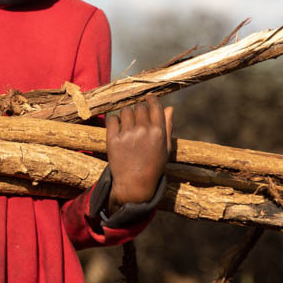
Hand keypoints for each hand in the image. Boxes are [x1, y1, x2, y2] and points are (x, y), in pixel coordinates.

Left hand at [105, 96, 173, 212]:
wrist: (134, 184)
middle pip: (139, 107)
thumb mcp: (165, 148)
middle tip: (137, 118)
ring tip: (128, 124)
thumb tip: (169, 107)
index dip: (151, 99)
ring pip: (126, 110)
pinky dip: (114, 120)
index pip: (155, 105)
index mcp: (158, 132)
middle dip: (139, 110)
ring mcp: (127, 134)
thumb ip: (168, 126)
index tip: (148, 98)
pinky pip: (112, 119)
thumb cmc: (152, 165)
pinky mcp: (112, 139)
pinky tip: (118, 127)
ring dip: (127, 114)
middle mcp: (143, 130)